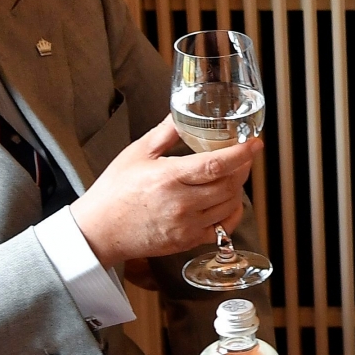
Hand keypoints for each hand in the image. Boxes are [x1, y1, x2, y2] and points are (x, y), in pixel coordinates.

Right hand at [70, 119, 259, 268]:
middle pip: (229, 184)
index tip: (254, 143)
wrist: (100, 231)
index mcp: (169, 178)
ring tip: (232, 175)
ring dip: (237, 188)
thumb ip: (165, 133)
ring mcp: (187, 225)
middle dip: (242, 168)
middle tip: (243, 155)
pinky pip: (223, 228)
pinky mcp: (188, 241)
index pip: (216, 165)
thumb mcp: (137, 154)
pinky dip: (232, 213)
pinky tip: (227, 201)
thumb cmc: (114, 192)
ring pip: (229, 205)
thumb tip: (182, 113)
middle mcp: (182, 204)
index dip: (241, 153)